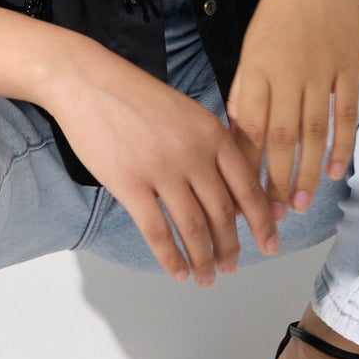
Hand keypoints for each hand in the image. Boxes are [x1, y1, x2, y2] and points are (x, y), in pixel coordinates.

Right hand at [46, 38, 281, 282]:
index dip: (262, 222)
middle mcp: (193, 152)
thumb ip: (210, 147)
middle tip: (231, 267)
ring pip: (193, 228)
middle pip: (223, 213)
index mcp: (212, 133)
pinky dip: (171, 258)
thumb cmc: (135, 96)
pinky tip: (178, 271)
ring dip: (203, 259)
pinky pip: (157, 232)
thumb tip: (230, 194)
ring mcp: (161, 169)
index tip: (270, 244)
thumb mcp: (186, 112)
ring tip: (206, 277)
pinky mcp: (129, 183)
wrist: (88, 81)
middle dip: (230, 247)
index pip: (248, 186)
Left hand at [225, 0, 358, 217]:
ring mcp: (320, 70)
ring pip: (311, 132)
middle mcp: (285, 71)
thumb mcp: (254, 43)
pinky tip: (333, 171)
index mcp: (256, 66)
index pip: (247, 126)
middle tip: (269, 217)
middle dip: (272, 181)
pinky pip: (344, 113)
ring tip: (297, 205)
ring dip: (304, 172)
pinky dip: (340, 144)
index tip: (237, 196)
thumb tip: (239, 133)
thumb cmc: (282, 8)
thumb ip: (248, 88)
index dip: (243, 165)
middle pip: (278, 137)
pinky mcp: (349, 66)